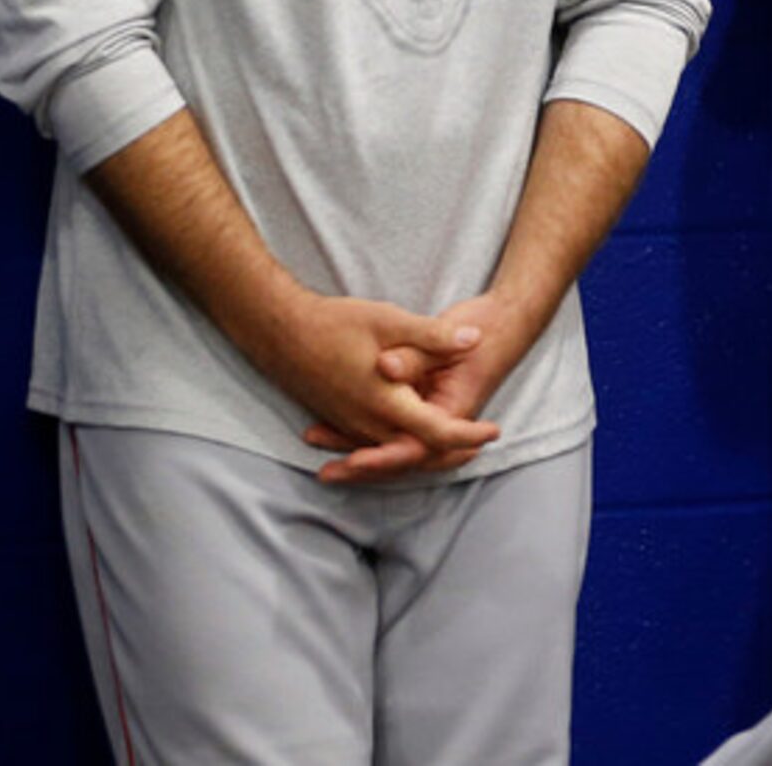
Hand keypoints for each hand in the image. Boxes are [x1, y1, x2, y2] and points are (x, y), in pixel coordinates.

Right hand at [244, 290, 503, 478]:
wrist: (277, 330)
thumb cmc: (334, 323)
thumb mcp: (390, 321)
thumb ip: (434, 337)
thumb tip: (475, 341)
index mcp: (385, 402)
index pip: (436, 433)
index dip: (468, 435)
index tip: (494, 431)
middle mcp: (366, 422)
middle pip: (417, 451)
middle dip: (450, 451)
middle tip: (479, 445)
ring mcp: (349, 423)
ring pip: (392, 449)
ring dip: (422, 450)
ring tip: (455, 445)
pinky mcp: (338, 418)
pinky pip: (371, 441)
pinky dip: (394, 445)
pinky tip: (406, 435)